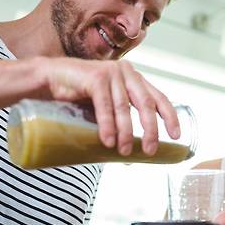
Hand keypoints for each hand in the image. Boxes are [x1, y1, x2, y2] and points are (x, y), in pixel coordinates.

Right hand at [35, 57, 179, 155]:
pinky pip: (105, 105)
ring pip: (124, 107)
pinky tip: (108, 140)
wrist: (47, 80)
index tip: (176, 135)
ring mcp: (111, 72)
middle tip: (149, 151)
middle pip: (146, 104)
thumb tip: (132, 150)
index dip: (169, 117)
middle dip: (150, 130)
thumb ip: (121, 117)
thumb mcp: (106, 106)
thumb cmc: (78, 96)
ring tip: (123, 152)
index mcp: (134, 79)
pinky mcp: (95, 76)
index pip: (158, 98)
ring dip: (126, 132)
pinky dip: (108, 125)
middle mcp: (126, 73)